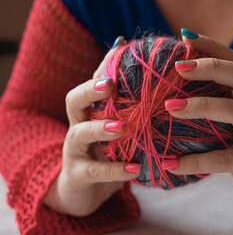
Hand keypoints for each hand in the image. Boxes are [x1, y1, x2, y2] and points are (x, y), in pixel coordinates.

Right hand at [44, 37, 140, 216]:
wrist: (83, 192)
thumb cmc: (105, 154)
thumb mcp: (116, 131)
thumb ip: (129, 110)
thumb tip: (147, 79)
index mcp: (89, 113)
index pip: (92, 85)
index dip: (103, 69)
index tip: (121, 52)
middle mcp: (77, 127)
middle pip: (73, 101)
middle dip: (89, 90)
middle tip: (108, 84)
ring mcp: (74, 152)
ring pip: (78, 133)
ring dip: (99, 128)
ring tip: (121, 127)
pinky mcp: (77, 176)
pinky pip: (94, 172)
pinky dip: (115, 169)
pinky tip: (135, 168)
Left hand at [163, 33, 232, 217]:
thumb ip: (217, 109)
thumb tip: (172, 98)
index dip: (214, 47)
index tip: (185, 38)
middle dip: (212, 67)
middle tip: (179, 68)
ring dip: (202, 105)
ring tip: (171, 107)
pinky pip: (227, 159)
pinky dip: (197, 161)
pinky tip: (171, 163)